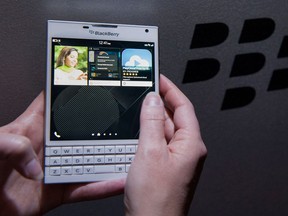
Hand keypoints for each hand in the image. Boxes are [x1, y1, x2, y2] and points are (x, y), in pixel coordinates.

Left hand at [0, 92, 124, 215]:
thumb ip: (12, 144)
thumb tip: (37, 163)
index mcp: (31, 129)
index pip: (53, 103)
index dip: (70, 90)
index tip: (90, 82)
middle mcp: (46, 148)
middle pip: (80, 131)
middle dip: (100, 125)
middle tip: (120, 120)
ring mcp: (54, 169)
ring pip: (87, 161)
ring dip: (107, 158)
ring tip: (125, 153)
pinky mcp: (56, 192)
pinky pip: (83, 189)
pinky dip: (100, 187)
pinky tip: (114, 183)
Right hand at [124, 75, 206, 215]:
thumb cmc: (155, 199)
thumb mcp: (150, 152)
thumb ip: (152, 122)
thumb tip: (153, 99)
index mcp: (191, 145)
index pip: (184, 107)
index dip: (171, 90)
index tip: (160, 78)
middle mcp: (187, 151)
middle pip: (176, 117)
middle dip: (161, 102)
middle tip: (145, 90)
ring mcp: (176, 159)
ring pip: (166, 129)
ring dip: (153, 117)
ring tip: (139, 107)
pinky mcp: (165, 166)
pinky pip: (159, 142)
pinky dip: (149, 132)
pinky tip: (138, 130)